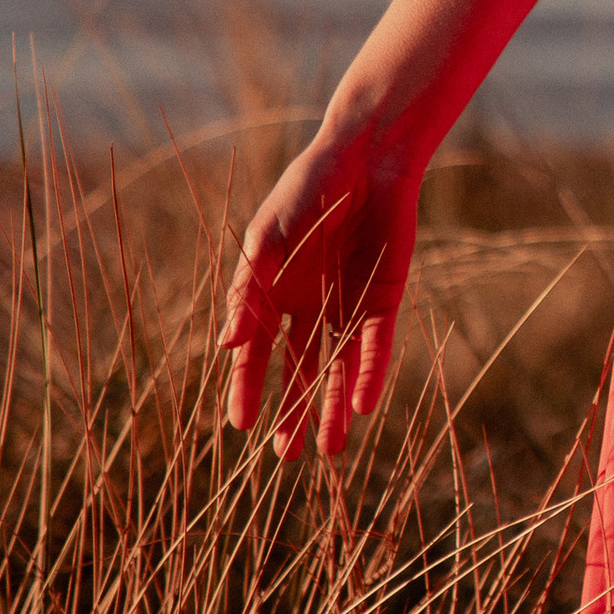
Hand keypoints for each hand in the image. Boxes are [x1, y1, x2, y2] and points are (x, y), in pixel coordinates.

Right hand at [220, 113, 423, 463]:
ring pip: (337, 369)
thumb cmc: (309, 188)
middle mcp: (308, 305)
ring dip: (330, 408)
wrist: (367, 156)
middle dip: (290, 411)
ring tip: (328, 453)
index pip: (255, 351)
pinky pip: (374, 346)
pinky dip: (368, 376)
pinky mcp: (383, 301)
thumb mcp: (271, 237)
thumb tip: (229, 344)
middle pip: (296, 369)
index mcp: (272, 290)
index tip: (240, 425)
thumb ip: (250, 289)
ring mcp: (347, 306)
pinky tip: (360, 407)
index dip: (247, 387)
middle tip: (284, 457)